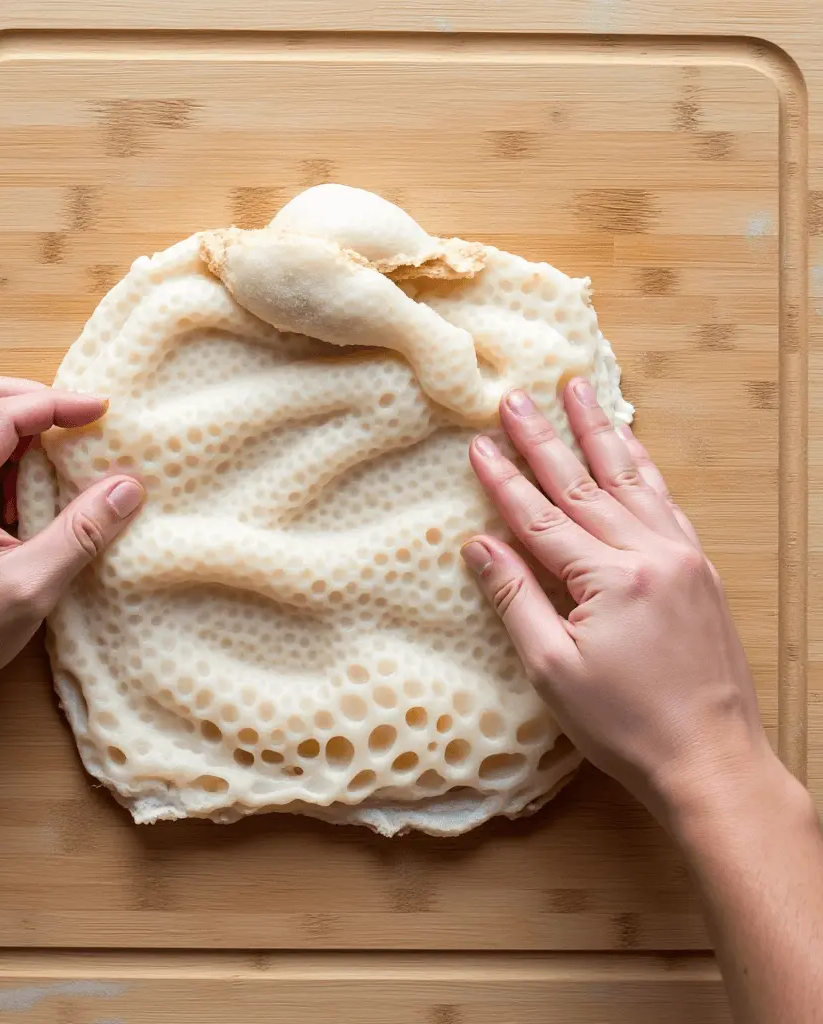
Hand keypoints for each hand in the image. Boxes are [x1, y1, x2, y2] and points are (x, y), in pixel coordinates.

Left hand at [0, 372, 144, 739]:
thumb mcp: (29, 589)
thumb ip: (81, 533)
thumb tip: (128, 487)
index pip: (3, 415)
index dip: (58, 404)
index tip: (103, 410)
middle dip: (36, 400)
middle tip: (84, 421)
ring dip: (21, 427)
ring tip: (66, 456)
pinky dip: (6, 455)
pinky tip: (34, 492)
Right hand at [461, 378, 772, 819]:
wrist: (712, 757)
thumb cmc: (625, 723)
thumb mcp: (552, 669)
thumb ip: (514, 598)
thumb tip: (479, 545)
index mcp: (609, 579)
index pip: (540, 517)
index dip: (503, 481)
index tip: (477, 445)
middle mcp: (649, 554)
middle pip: (582, 484)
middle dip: (543, 438)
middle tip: (517, 398)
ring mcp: (681, 555)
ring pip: (630, 479)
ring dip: (598, 433)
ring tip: (577, 391)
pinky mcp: (699, 567)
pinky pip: (665, 500)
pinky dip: (643, 467)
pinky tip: (630, 446)